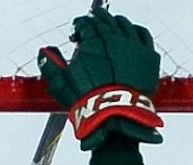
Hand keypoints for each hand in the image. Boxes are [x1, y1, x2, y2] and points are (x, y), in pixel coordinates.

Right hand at [39, 7, 163, 149]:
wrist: (117, 116)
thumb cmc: (89, 102)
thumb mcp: (61, 85)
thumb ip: (50, 66)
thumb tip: (44, 52)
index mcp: (92, 41)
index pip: (84, 23)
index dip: (78, 27)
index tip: (76, 35)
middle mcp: (113, 38)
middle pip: (103, 20)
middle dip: (95, 21)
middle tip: (91, 27)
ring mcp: (133, 45)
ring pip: (123, 23)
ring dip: (114, 23)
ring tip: (109, 29)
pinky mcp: (148, 56)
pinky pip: (143, 33)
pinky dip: (135, 30)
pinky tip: (131, 33)